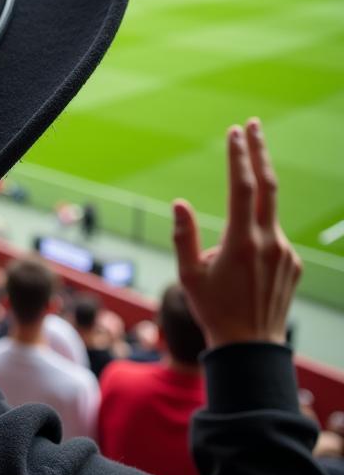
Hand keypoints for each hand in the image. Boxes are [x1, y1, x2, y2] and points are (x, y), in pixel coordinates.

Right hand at [172, 118, 301, 348]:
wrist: (251, 348)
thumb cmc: (213, 311)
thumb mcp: (188, 276)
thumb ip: (183, 236)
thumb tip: (180, 203)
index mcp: (243, 243)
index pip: (243, 188)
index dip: (239, 157)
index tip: (235, 133)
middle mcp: (270, 243)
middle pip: (268, 187)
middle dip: (259, 153)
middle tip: (253, 126)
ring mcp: (286, 254)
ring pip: (265, 220)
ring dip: (245, 221)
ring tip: (225, 266)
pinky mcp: (293, 265)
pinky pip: (271, 241)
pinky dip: (254, 242)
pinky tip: (241, 273)